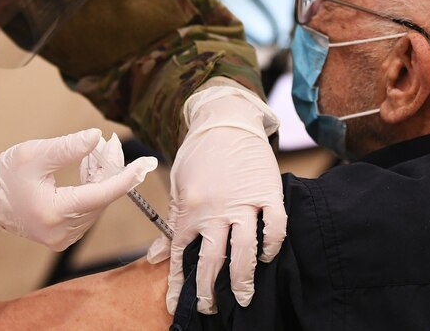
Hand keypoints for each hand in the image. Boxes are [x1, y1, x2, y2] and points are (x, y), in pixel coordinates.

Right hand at [0, 128, 157, 252]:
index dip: (126, 177)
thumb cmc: (6, 175)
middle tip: (111, 142)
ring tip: (98, 150)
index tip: (147, 164)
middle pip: (100, 197)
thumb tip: (98, 137)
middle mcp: (61, 232)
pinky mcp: (64, 236)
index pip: (100, 195)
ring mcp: (63, 238)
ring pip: (97, 202)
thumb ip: (67, 147)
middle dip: (109, 168)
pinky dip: (92, 187)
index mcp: (53, 213)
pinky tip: (90, 166)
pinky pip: (88, 208)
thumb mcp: (34, 153)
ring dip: (102, 176)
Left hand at [149, 89, 287, 313]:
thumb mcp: (179, 189)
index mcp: (189, 209)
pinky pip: (274, 226)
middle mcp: (215, 210)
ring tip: (243, 296)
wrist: (224, 120)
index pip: (181, 256)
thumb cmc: (199, 156)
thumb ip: (172, 224)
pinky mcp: (268, 192)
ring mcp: (243, 201)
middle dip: (210, 290)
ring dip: (243, 278)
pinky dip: (272, 245)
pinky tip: (267, 256)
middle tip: (211, 308)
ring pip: (244, 250)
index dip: (180, 284)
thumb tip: (155, 257)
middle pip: (212, 260)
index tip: (179, 306)